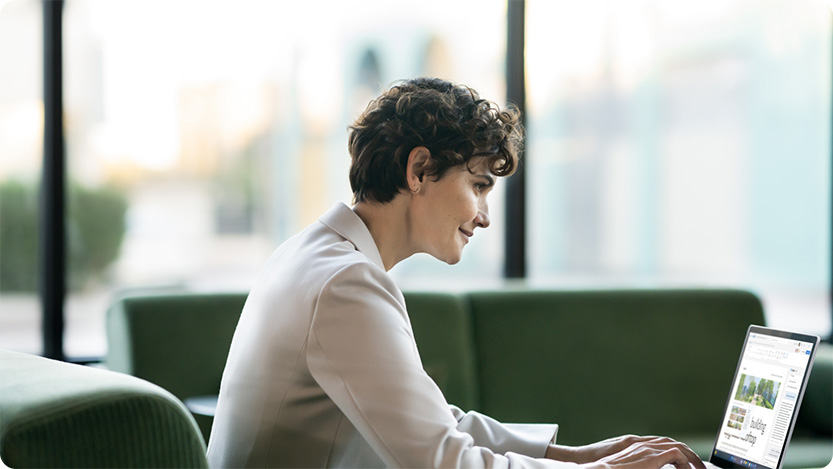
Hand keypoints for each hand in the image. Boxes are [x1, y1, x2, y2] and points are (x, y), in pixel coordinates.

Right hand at [546, 435, 704, 468]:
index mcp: (636, 446)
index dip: (676, 452)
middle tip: (700, 467)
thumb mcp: (624, 465)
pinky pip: (675, 454)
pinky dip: (684, 462)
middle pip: (672, 442)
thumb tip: (646, 468)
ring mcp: (646, 448)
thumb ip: (637, 465)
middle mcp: (642, 444)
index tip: (685, 463)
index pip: (661, 444)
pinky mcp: (650, 456)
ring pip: (676, 446)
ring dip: (691, 458)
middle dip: (689, 454)